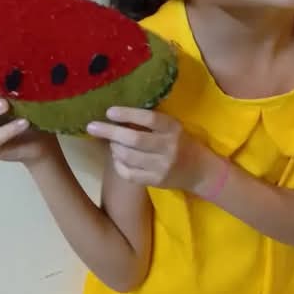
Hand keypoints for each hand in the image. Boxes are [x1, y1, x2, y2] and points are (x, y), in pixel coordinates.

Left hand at [87, 107, 215, 191]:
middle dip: (110, 132)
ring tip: (111, 143)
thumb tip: (118, 116)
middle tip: (92, 127)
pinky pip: (129, 173)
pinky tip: (116, 158)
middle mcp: (168, 148)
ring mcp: (161, 167)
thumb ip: (151, 123)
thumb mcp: (173, 128)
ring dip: (114, 148)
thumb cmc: (183, 143)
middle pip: (134, 140)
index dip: (127, 114)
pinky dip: (118, 164)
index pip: (149, 119)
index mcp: (173, 129)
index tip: (109, 111)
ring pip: (128, 157)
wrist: (201, 172)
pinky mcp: (156, 181)